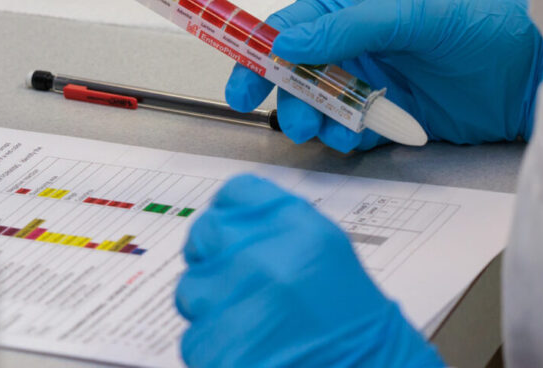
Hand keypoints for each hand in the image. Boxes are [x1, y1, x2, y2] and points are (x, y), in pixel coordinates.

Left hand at [176, 174, 442, 367]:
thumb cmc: (351, 319)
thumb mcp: (328, 251)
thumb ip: (279, 228)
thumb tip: (232, 223)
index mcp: (295, 226)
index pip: (235, 193)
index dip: (229, 214)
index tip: (230, 233)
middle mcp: (263, 256)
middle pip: (205, 233)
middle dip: (212, 256)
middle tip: (233, 281)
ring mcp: (239, 302)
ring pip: (191, 290)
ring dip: (211, 306)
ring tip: (249, 321)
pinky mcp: (222, 348)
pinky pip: (195, 337)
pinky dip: (215, 347)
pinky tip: (249, 348)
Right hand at [228, 0, 542, 151]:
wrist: (534, 69)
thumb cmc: (478, 20)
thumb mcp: (409, 13)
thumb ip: (347, 27)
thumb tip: (285, 43)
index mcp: (355, 5)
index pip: (292, 26)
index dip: (259, 52)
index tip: (240, 83)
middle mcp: (359, 43)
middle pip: (299, 72)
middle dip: (286, 95)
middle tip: (287, 118)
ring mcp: (377, 82)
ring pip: (323, 106)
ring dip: (315, 120)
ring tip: (323, 130)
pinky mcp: (398, 119)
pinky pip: (355, 132)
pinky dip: (345, 139)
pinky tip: (354, 139)